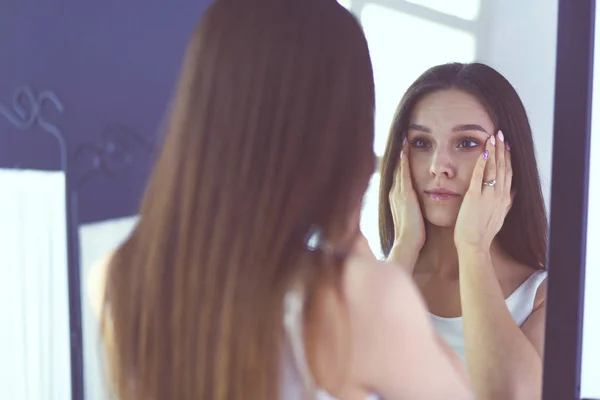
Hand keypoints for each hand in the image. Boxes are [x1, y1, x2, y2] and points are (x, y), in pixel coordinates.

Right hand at [388, 138, 425, 261]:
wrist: (408, 242)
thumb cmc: (413, 234)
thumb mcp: (412, 217)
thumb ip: (414, 208)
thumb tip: (418, 204)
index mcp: (396, 197)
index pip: (398, 176)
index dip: (399, 163)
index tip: (403, 151)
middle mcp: (394, 192)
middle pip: (395, 168)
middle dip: (398, 154)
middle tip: (401, 138)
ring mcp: (398, 192)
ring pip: (398, 167)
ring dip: (401, 152)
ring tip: (403, 138)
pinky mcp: (404, 193)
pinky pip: (403, 171)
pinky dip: (404, 159)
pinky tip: (406, 148)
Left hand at [454, 130, 512, 251]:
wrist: (475, 245)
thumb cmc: (483, 233)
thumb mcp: (501, 216)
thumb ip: (506, 202)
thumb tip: (513, 192)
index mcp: (505, 199)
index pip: (509, 173)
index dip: (508, 158)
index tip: (507, 145)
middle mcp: (500, 195)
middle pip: (503, 167)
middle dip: (502, 149)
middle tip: (500, 134)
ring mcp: (488, 196)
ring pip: (493, 168)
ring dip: (493, 151)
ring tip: (492, 137)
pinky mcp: (475, 197)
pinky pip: (479, 176)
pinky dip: (482, 162)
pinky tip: (483, 151)